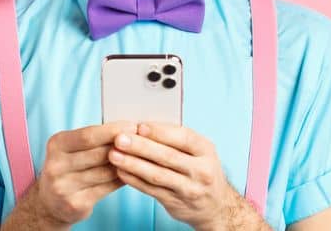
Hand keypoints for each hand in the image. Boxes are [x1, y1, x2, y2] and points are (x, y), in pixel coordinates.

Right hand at [3, 121, 133, 229]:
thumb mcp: (71, 148)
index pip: (87, 135)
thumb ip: (94, 139)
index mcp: (56, 145)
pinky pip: (107, 188)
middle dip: (123, 147)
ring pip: (106, 172)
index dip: (112, 130)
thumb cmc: (68, 167)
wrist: (50, 202)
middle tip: (143, 141)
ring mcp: (64, 187)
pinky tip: (131, 173)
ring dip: (126, 164)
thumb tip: (127, 129)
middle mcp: (56, 166)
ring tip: (140, 156)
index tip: (132, 126)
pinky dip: (122, 179)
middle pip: (99, 154)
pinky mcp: (75, 204)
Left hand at [108, 122, 267, 230]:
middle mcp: (201, 170)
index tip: (139, 126)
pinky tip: (120, 172)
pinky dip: (133, 180)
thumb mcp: (199, 151)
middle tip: (119, 139)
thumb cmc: (201, 170)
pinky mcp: (175, 203)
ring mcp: (189, 188)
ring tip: (114, 155)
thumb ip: (176, 139)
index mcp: (206, 150)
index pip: (183, 137)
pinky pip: (151, 190)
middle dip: (140, 146)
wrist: (216, 205)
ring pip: (157, 175)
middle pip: (167, 156)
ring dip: (132, 164)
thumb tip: (143, 126)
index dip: (160, 132)